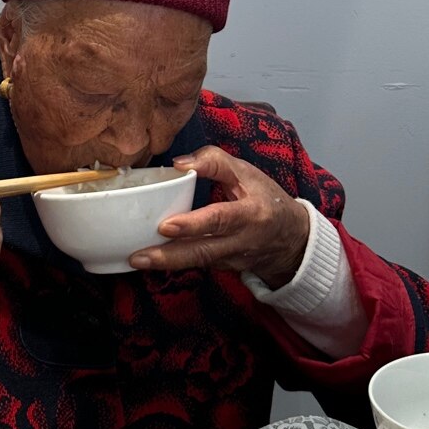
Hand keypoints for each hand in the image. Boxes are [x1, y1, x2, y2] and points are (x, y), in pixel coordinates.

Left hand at [128, 145, 309, 286]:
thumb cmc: (267, 200)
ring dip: (165, 263)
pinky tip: (149, 259)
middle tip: (138, 255)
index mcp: (251, 214)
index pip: (220, 219)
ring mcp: (231, 259)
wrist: (292, 240)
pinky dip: (173, 263)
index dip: (194, 224)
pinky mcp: (223, 267)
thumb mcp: (248, 173)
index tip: (166, 225)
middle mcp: (240, 242)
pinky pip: (196, 264)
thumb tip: (178, 163)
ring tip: (135, 259)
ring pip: (196, 262)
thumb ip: (215, 161)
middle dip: (169, 255)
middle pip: (203, 251)